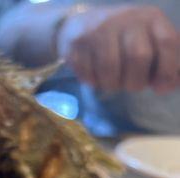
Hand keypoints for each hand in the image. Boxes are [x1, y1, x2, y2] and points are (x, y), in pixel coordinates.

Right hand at [56, 5, 179, 92]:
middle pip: (138, 57)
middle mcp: (126, 19)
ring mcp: (99, 30)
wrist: (79, 26)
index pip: (167, 42)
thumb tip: (170, 85)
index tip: (159, 88)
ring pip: (110, 68)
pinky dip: (93, 82)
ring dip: (112, 85)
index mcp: (150, 18)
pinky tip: (95, 77)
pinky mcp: (77, 43)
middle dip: (135, 82)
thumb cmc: (121, 39)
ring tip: (112, 83)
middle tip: (131, 86)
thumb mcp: (147, 41)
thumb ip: (164, 61)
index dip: (167, 69)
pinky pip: (88, 73)